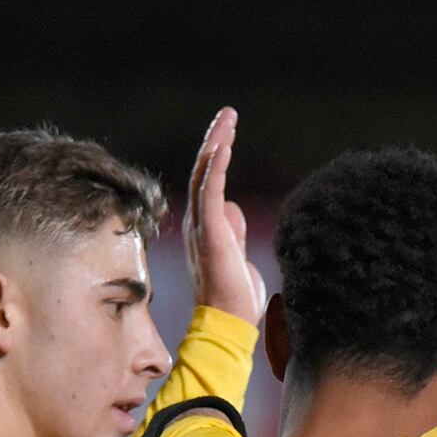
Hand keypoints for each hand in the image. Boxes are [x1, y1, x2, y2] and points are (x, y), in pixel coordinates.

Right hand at [186, 109, 265, 325]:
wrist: (229, 322)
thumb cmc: (235, 297)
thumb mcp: (238, 256)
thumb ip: (234, 231)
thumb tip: (233, 208)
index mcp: (206, 227)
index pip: (209, 182)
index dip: (217, 156)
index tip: (229, 132)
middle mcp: (198, 222)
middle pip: (203, 171)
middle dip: (216, 140)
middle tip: (228, 114)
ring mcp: (202, 226)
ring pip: (204, 175)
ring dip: (217, 144)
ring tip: (228, 120)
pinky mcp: (210, 232)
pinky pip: (209, 191)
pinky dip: (215, 167)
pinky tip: (223, 145)